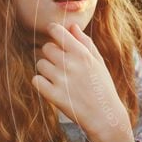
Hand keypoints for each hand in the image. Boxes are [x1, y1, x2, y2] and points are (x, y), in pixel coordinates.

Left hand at [31, 22, 130, 141]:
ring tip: (58, 79)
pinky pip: (36, 80)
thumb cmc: (102, 86)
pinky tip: (51, 87)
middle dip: (51, 54)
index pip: (57, 31)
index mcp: (82, 53)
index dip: (53, 32)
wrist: (104, 116)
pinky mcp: (54, 95)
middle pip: (46, 48)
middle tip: (60, 65)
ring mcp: (61, 80)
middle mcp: (71, 64)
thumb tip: (72, 26)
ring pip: (40, 64)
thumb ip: (85, 42)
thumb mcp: (98, 62)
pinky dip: (41, 83)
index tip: (55, 38)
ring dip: (46, 70)